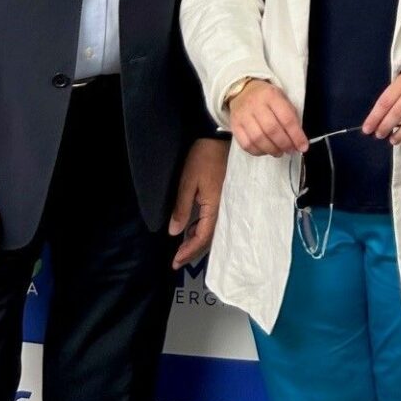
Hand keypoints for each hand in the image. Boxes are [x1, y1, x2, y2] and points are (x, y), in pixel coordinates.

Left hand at [169, 138, 227, 268]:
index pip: (202, 236)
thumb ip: (182, 208)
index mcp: (214, 206)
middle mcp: (223, 208)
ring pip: (212, 229)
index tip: (176, 262)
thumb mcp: (187, 182)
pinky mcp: (224, 197)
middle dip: (193, 250)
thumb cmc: (203, 158)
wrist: (219, 138)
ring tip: (182, 248)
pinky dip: (202, 229)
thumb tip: (175, 232)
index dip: (189, 251)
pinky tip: (192, 229)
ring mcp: (225, 203)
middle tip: (178, 262)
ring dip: (198, 240)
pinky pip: (214, 220)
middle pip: (209, 237)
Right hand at [228, 79, 306, 155]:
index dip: (296, 135)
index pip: (287, 118)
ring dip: (272, 150)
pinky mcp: (234, 125)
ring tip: (279, 152)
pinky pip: (246, 144)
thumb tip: (299, 139)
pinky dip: (258, 151)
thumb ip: (291, 117)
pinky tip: (265, 151)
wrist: (243, 91)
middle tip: (291, 150)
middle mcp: (255, 104)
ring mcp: (242, 115)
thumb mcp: (282, 99)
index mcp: (271, 95)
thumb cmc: (267, 98)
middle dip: (284, 144)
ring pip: (258, 139)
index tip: (303, 146)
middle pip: (271, 130)